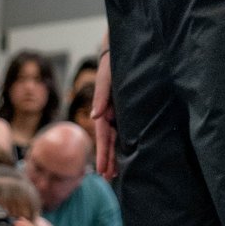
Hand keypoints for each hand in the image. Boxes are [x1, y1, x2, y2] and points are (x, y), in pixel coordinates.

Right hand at [92, 50, 117, 181]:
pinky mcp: (128, 108)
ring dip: (114, 154)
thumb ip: (102, 95)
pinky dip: (125, 142)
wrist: (125, 47)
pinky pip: (126, 128)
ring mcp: (120, 111)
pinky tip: (126, 152)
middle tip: (108, 177)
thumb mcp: (108, 76)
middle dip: (108, 159)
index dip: (104, 153)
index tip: (103, 170)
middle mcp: (112, 112)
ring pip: (117, 136)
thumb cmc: (114, 61)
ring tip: (115, 172)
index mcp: (106, 107)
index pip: (104, 135)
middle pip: (109, 140)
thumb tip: (96, 117)